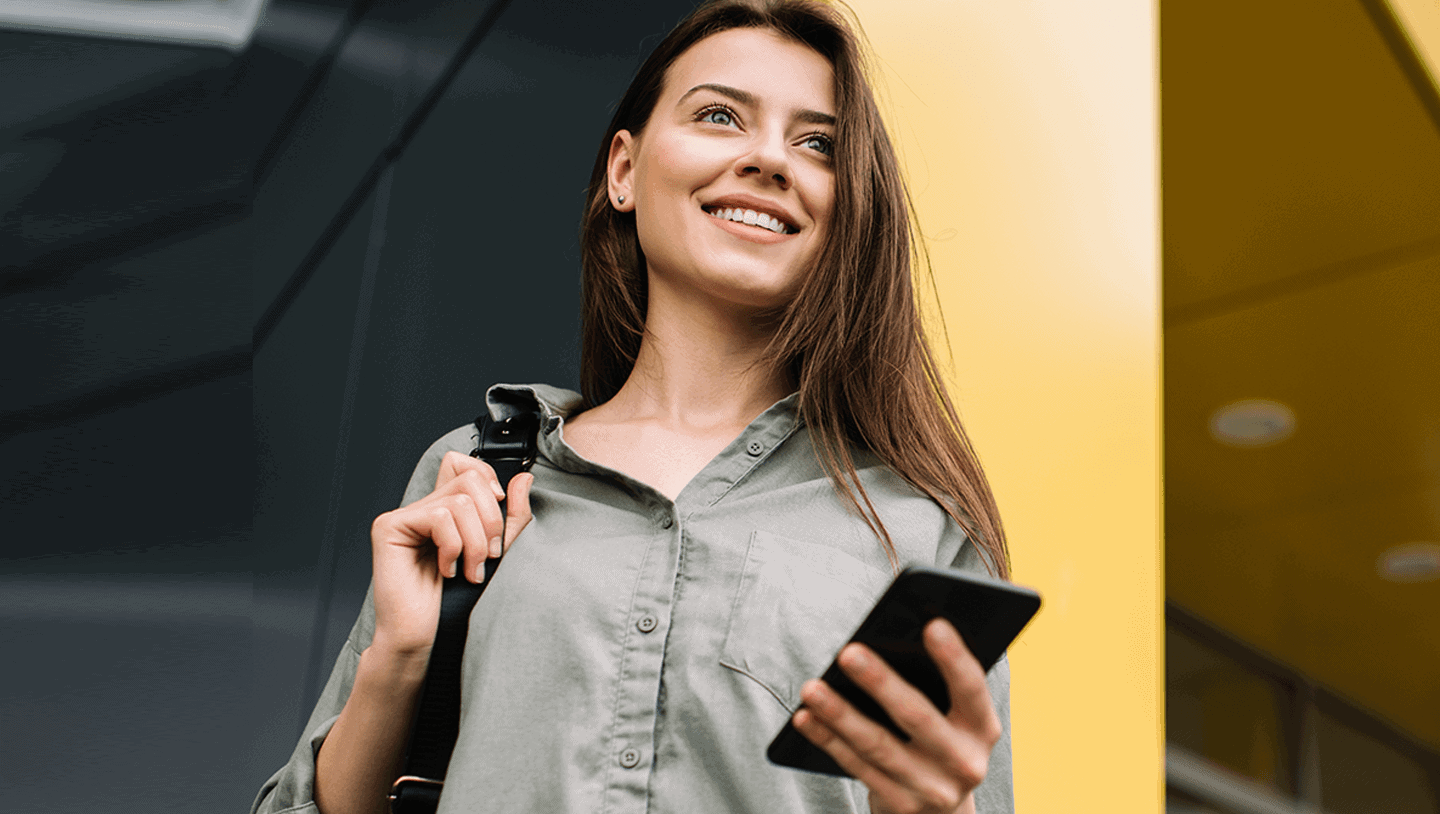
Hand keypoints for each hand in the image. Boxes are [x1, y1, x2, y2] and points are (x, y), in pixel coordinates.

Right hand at [368, 451, 533, 658]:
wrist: (422, 636)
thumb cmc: (456, 601)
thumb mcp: (497, 552)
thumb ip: (512, 517)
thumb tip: (524, 478)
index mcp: (444, 509)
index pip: (464, 463)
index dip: (488, 478)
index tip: (499, 511)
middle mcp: (422, 507)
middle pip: (470, 479)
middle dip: (492, 520)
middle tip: (489, 556)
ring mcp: (402, 515)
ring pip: (460, 500)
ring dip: (476, 542)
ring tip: (471, 572)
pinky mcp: (389, 527)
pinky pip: (439, 517)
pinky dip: (453, 547)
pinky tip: (446, 571)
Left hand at [791, 619, 1001, 813]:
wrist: (940, 813)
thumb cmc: (939, 741)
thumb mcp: (953, 718)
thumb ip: (934, 685)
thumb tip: (887, 638)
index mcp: (982, 727)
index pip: (972, 687)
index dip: (954, 657)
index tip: (933, 624)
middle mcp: (965, 762)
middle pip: (917, 716)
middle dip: (880, 682)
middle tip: (848, 652)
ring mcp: (933, 789)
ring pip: (878, 745)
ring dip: (840, 714)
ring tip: (811, 688)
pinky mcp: (902, 806)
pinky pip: (858, 767)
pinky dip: (828, 740)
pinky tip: (805, 718)